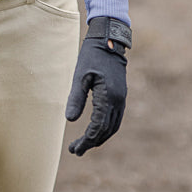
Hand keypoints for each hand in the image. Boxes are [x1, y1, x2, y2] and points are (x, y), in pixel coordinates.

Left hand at [65, 16, 128, 155]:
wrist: (109, 40)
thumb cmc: (91, 56)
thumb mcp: (80, 76)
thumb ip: (76, 98)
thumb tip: (69, 120)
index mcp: (108, 97)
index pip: (97, 127)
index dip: (86, 140)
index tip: (75, 149)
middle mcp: (118, 101)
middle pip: (106, 131)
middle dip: (91, 142)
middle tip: (75, 150)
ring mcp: (122, 99)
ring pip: (113, 127)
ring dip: (99, 137)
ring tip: (83, 144)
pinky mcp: (121, 96)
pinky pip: (115, 119)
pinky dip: (105, 129)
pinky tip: (95, 130)